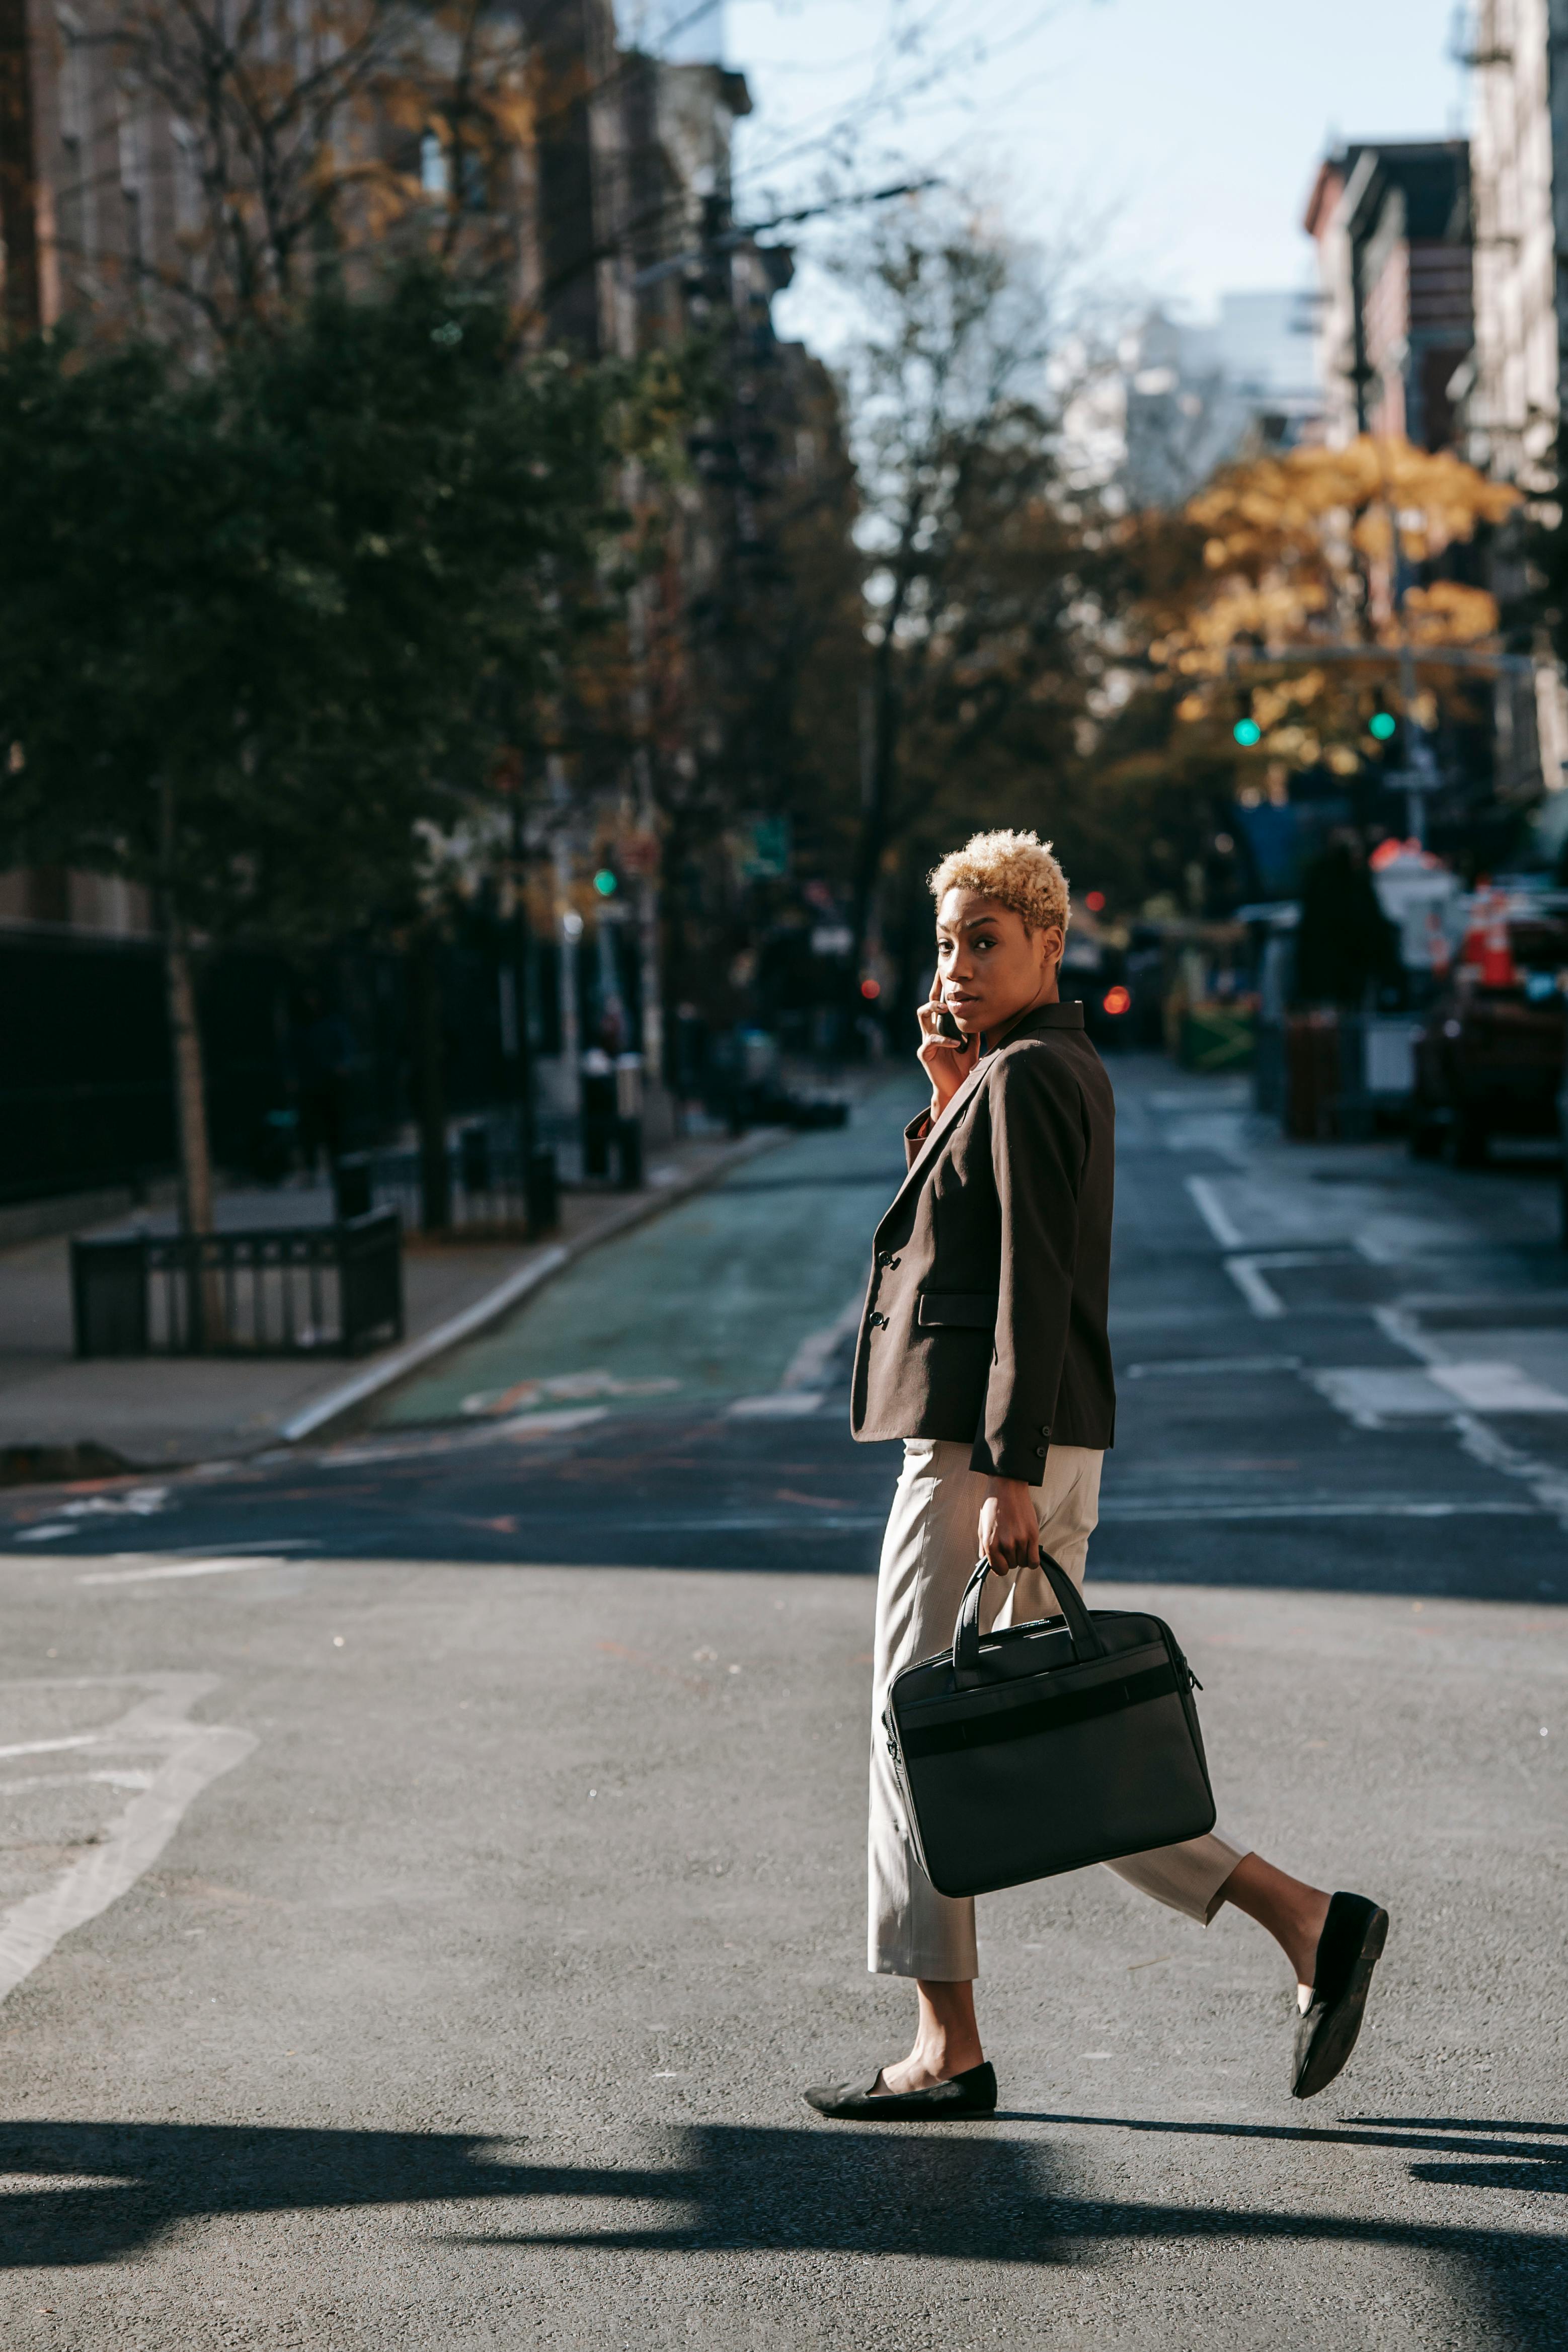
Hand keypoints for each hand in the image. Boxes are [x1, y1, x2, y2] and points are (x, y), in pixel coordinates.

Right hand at [916, 975, 979, 1115]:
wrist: (957, 1085)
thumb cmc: (964, 1063)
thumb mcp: (972, 1040)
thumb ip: (973, 1025)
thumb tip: (984, 1008)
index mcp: (940, 1025)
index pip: (938, 1002)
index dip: (939, 988)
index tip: (944, 974)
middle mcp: (931, 1030)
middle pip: (927, 1004)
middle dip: (934, 993)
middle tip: (945, 986)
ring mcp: (926, 1041)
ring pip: (922, 1016)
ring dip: (933, 1009)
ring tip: (945, 1008)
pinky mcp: (925, 1054)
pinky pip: (931, 1041)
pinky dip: (945, 1040)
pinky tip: (957, 1043)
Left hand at [978, 1477, 1039, 1574]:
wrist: (1007, 1487)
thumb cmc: (993, 1506)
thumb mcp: (982, 1528)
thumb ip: (984, 1549)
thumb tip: (986, 1564)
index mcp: (990, 1543)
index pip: (999, 1570)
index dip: (1001, 1566)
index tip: (1002, 1560)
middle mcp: (1005, 1544)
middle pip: (1012, 1566)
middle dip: (1010, 1558)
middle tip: (1010, 1544)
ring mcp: (1020, 1540)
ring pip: (1023, 1563)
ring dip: (1021, 1556)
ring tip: (1018, 1543)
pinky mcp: (1033, 1535)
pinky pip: (1034, 1561)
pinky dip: (1032, 1560)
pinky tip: (1028, 1550)